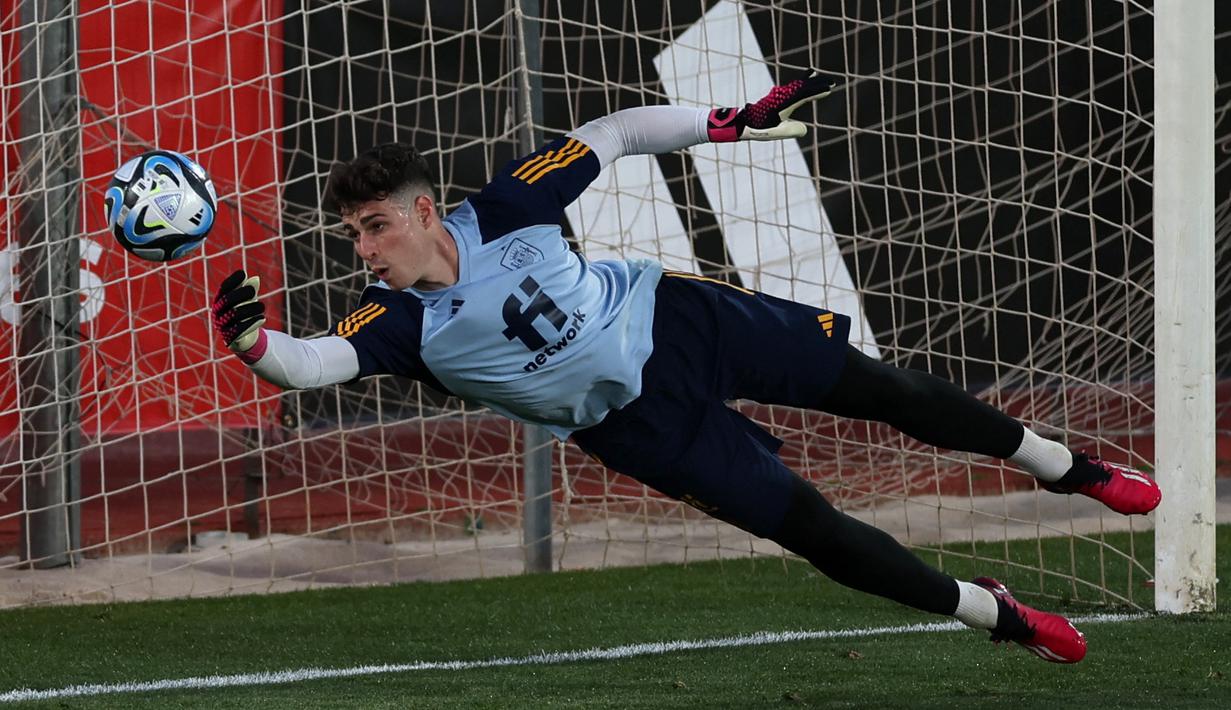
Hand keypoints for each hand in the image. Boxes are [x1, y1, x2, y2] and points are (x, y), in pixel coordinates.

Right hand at [211, 269, 265, 352]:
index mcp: (219, 302)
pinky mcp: (229, 338)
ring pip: (235, 314)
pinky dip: (252, 323)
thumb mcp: (248, 301)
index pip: (223, 289)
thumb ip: (251, 290)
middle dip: (241, 293)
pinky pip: (239, 330)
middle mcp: (217, 313)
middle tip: (253, 291)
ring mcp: (222, 326)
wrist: (245, 339)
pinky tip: (263, 318)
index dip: (232, 281)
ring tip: (262, 307)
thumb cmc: (245, 314)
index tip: (242, 273)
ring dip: (250, 308)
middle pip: (227, 300)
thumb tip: (255, 278)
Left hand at [706, 72, 836, 141]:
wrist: (740, 123)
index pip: (805, 94)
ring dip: (809, 82)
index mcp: (784, 103)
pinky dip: (799, 84)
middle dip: (817, 83)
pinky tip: (801, 83)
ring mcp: (778, 96)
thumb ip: (791, 130)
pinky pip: (791, 88)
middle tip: (832, 81)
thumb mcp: (776, 132)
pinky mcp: (775, 99)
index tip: (830, 88)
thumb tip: (804, 129)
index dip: (818, 91)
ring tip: (817, 76)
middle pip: (803, 86)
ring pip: (796, 85)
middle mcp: (782, 96)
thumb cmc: (757, 128)